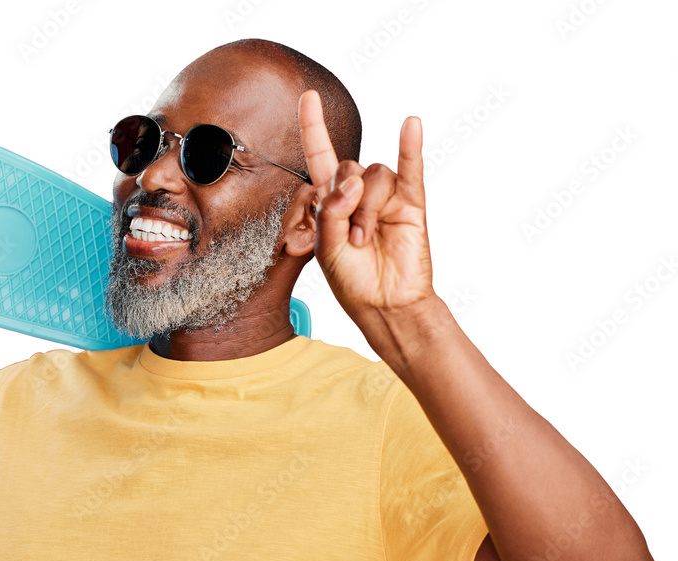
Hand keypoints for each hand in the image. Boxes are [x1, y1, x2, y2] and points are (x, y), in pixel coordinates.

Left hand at [298, 90, 434, 328]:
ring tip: (364, 238)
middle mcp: (359, 193)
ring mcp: (387, 197)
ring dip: (367, 208)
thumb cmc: (352, 280)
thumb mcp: (325, 249)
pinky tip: (411, 125)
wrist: (384, 304)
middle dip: (346, 200)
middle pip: (349, 167)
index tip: (308, 97)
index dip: (313, 127)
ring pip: (375, 174)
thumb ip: (330, 212)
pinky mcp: (412, 204)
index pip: (321, 155)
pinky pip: (411, 168)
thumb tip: (351, 182)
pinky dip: (411, 147)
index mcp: (331, 201)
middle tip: (350, 236)